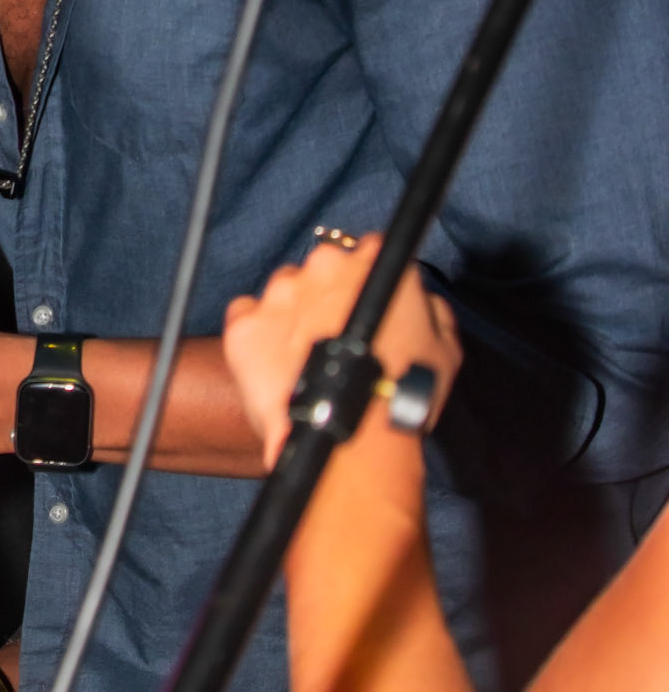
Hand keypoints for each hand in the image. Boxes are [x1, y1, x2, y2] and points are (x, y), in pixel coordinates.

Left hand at [222, 236, 460, 467]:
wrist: (352, 439)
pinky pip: (246, 315)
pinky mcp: (246, 323)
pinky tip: (274, 363)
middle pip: (323, 269)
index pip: (368, 251)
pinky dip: (257, 334)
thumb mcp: (445, 347)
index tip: (364, 305)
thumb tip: (417, 300)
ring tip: (305, 358)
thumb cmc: (404, 396)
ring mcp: (280, 292)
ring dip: (293, 314)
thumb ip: (429, 308)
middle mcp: (325, 265)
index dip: (367, 282)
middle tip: (337, 338)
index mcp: (375, 261)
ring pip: (284, 291)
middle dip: (329, 296)